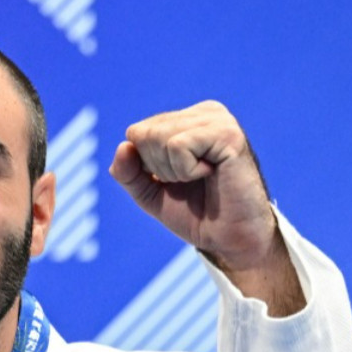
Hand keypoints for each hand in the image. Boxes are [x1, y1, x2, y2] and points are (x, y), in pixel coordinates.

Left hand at [108, 102, 300, 311]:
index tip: (176, 179)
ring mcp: (218, 119)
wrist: (229, 238)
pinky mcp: (228, 133)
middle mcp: (204, 112)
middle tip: (190, 181)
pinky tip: (211, 173)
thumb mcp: (148, 192)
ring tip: (202, 177)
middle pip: (144, 133)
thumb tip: (123, 146)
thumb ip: (127, 172)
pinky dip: (186, 170)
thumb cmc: (194, 213)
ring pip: (158, 137)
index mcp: (187, 120)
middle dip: (158, 168)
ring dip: (173, 170)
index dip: (146, 166)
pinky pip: (178, 145)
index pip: (136, 133)